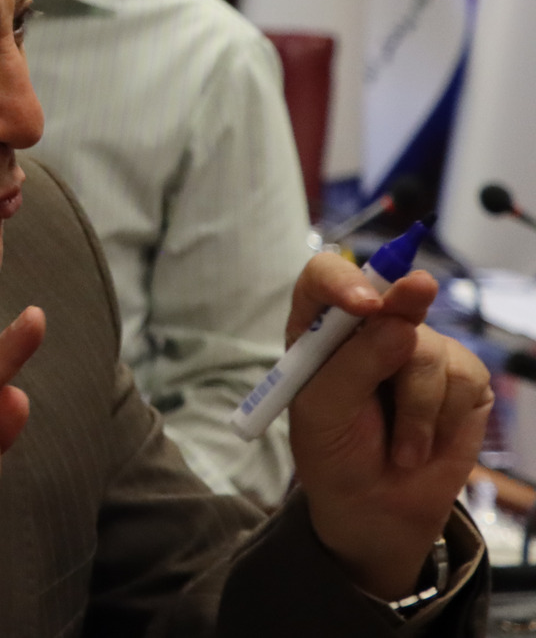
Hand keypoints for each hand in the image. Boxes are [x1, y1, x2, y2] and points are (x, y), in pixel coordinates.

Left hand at [288, 254, 490, 599]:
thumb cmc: (335, 451)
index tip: (362, 303)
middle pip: (393, 295)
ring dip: (416, 410)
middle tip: (418, 290)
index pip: (325, 280)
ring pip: (429, 351)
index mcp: (322, 330)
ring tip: (399, 447)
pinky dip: (443, 420)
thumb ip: (353, 366)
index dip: (343, 280)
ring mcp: (420, 349)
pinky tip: (424, 443)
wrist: (376, 505)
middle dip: (405, 300)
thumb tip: (400, 327)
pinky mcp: (462, 376)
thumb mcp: (323, 412)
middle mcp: (372, 329)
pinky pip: (464, 379)